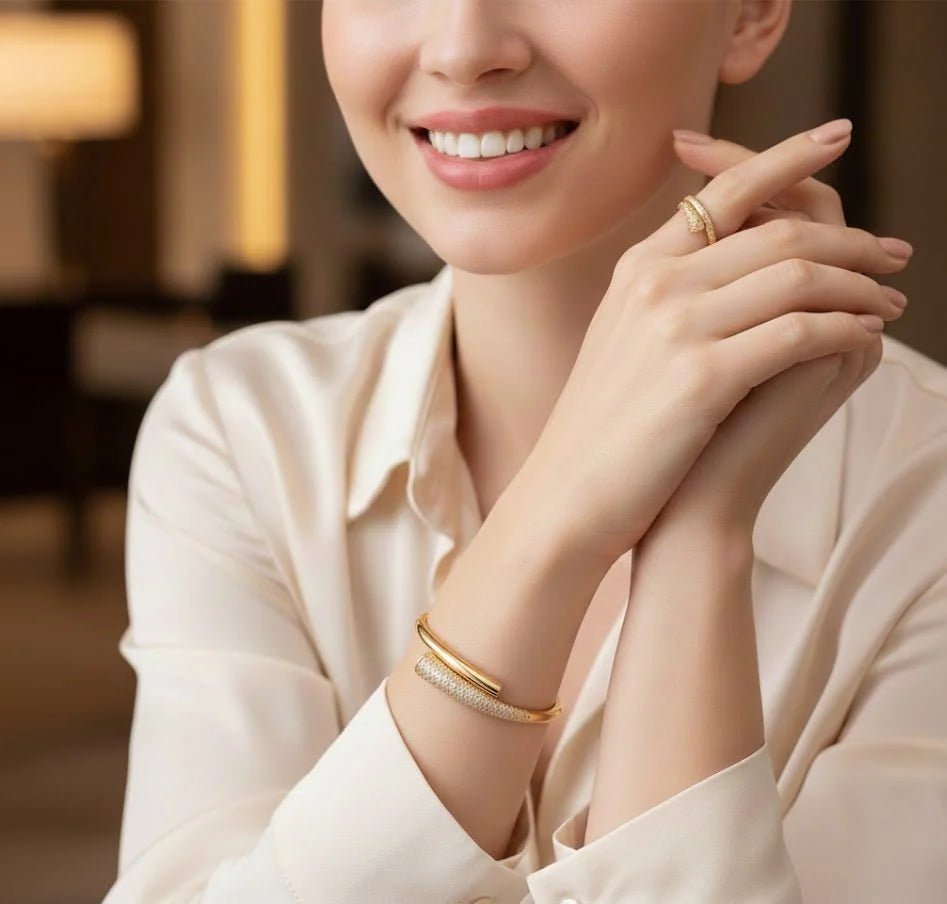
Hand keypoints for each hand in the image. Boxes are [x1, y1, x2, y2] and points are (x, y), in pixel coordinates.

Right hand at [519, 119, 910, 568]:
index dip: (788, 154)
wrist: (568, 492)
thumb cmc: (604, 424)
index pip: (724, 188)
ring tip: (889, 300)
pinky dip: (846, 329)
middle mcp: (656, 283)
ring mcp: (676, 327)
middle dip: (850, 236)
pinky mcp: (702, 377)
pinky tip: (866, 338)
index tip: (836, 136)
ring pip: (799, 275)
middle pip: (779, 228)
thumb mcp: (623, 337)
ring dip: (860, 284)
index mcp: (637, 266)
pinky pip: (802, 332)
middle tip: (891, 252)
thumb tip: (731, 261)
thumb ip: (669, 290)